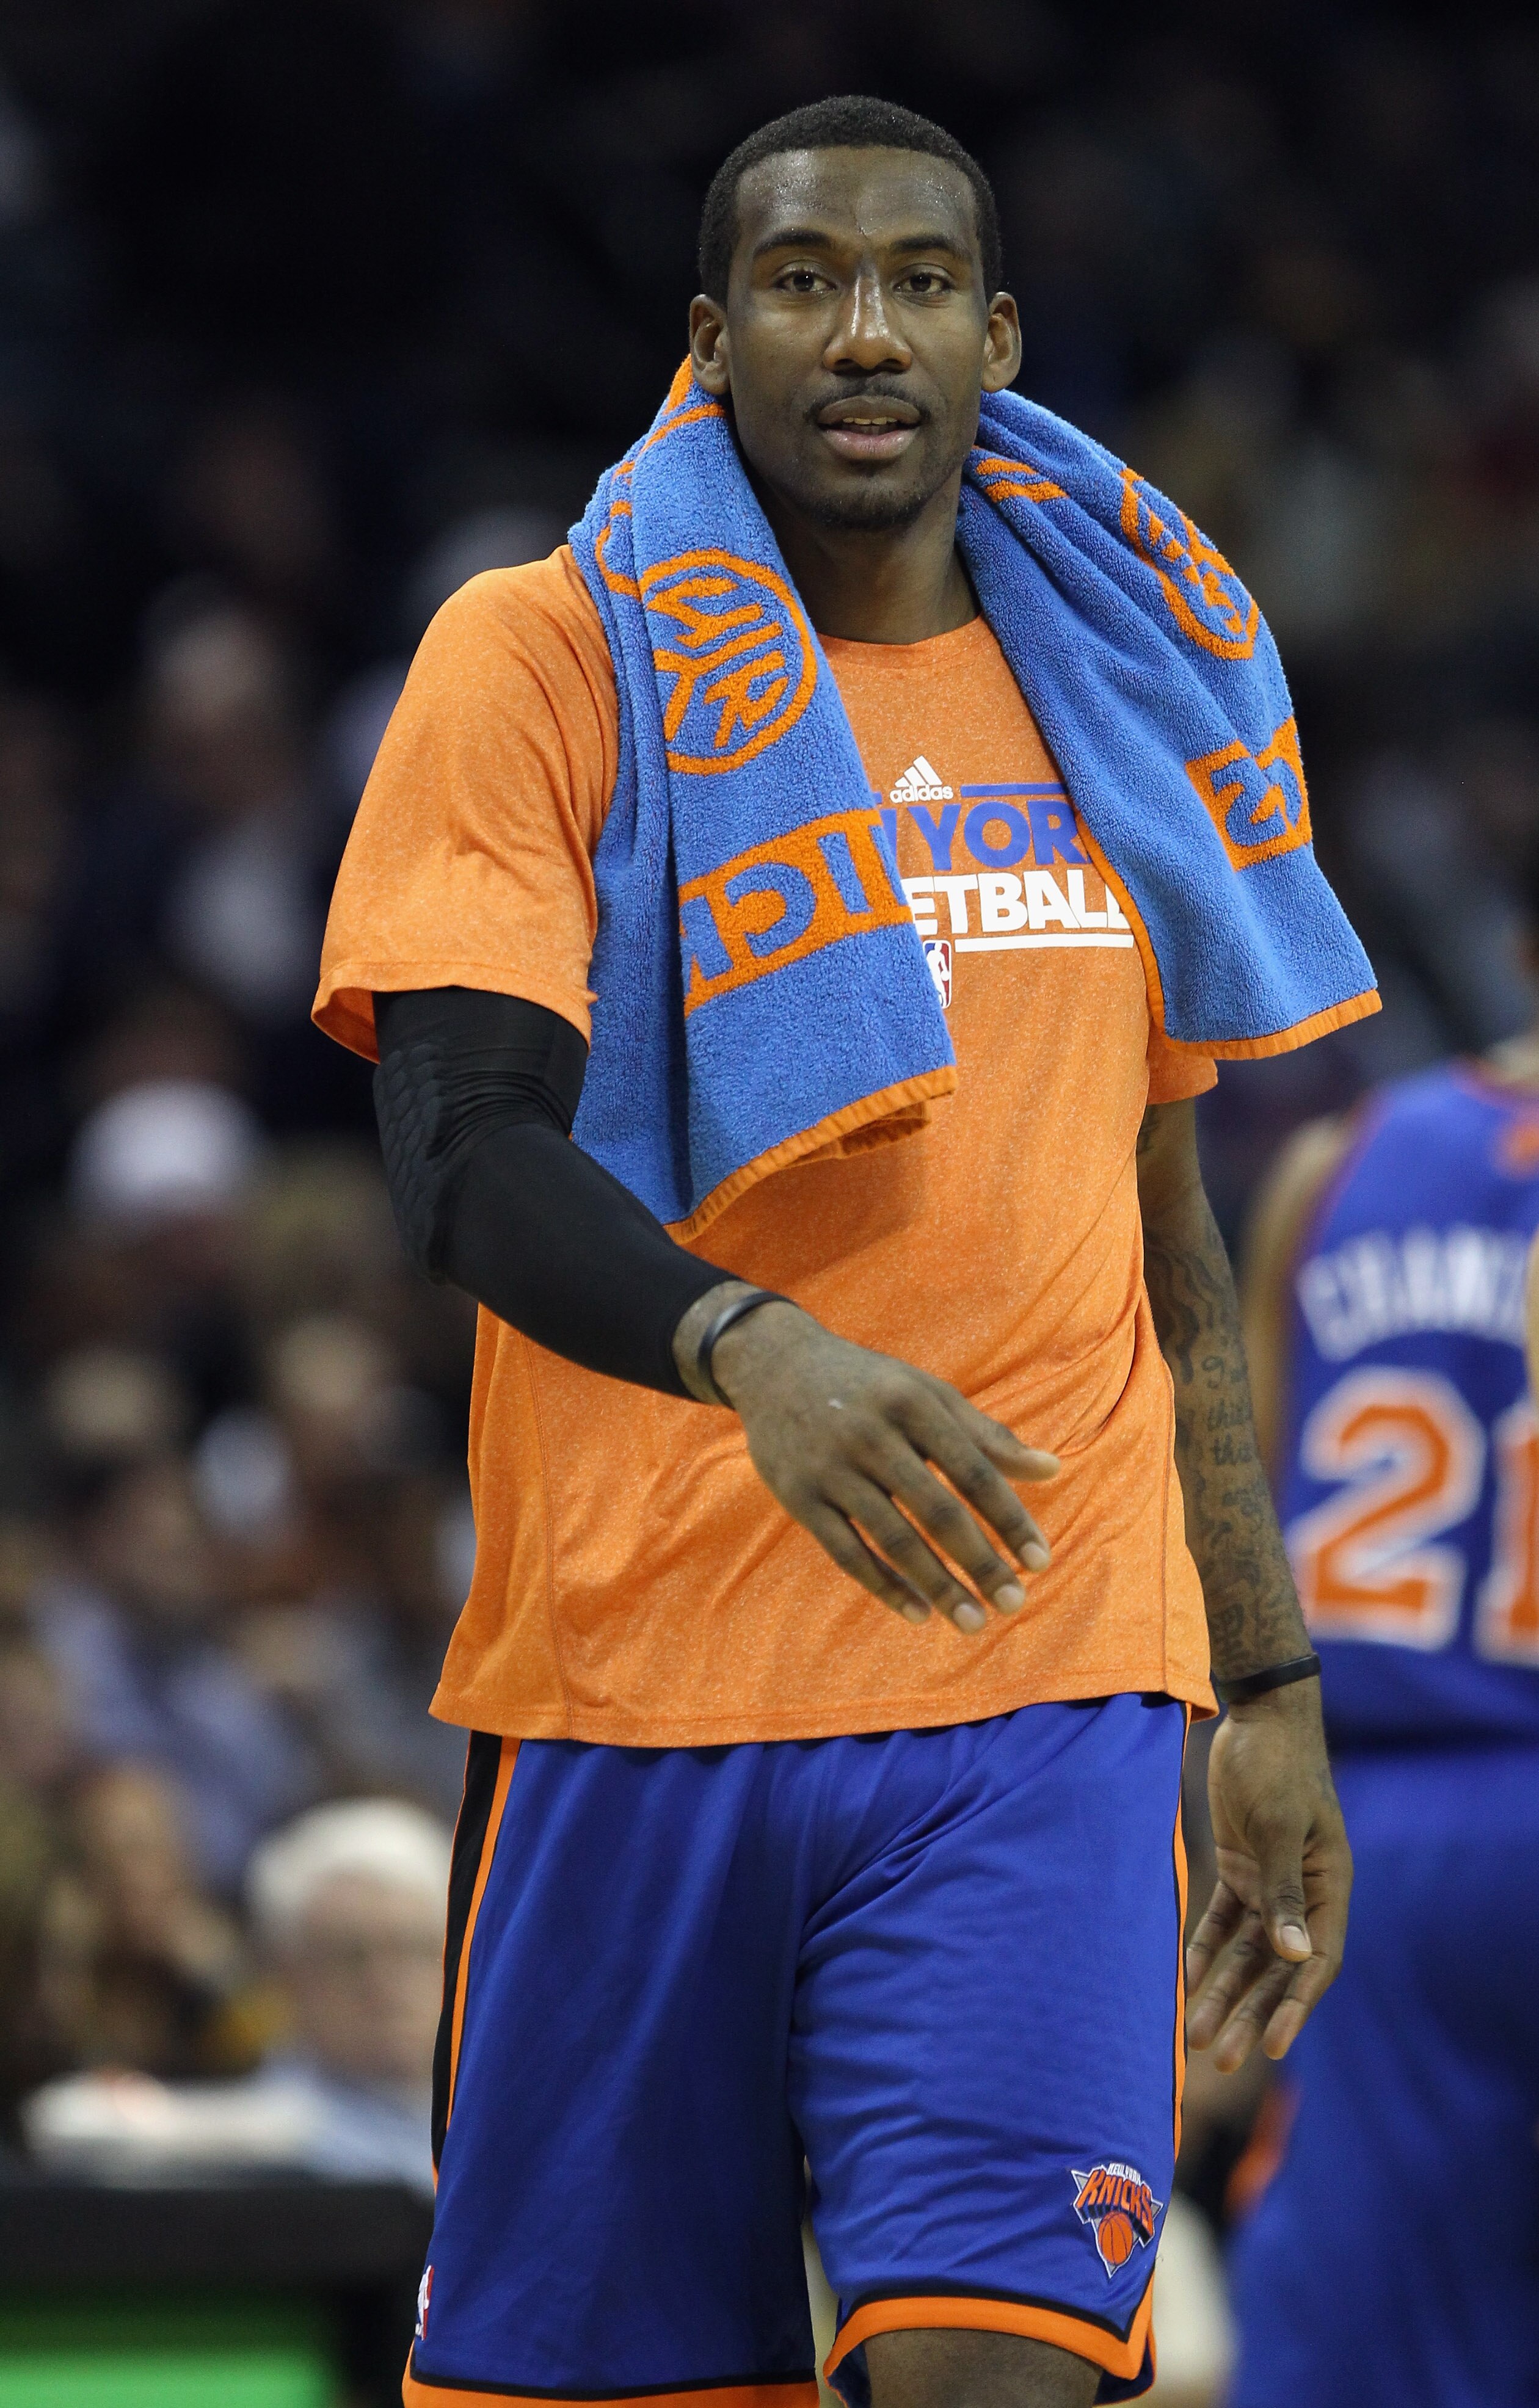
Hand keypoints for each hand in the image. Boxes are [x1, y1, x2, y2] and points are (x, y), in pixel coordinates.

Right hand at [677, 1287, 1057, 1632]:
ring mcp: (831, 1467)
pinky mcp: (799, 1496)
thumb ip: (987, 1435)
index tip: (1040, 1563)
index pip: (974, 1471)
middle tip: (1014, 1604)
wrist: (774, 1364)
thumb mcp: (928, 1393)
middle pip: (937, 1510)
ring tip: (973, 1622)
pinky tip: (918, 1613)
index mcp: (913, 1403)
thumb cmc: (870, 1384)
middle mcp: (872, 1434)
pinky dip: (884, 1586)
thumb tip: (1053, 1470)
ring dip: (937, 1585)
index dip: (1009, 1519)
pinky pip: (847, 1552)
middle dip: (979, 1562)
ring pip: (893, 1539)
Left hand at [1186, 1681, 1350, 2070]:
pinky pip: (1223, 1921)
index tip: (1268, 2047)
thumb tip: (1297, 1957)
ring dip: (1221, 1991)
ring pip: (1246, 1952)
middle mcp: (1303, 1895)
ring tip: (1193, 2036)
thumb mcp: (1278, 1828)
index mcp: (1328, 1888)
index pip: (1314, 1962)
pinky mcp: (1240, 1868)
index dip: (1293, 2007)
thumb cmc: (1276, 1766)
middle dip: (1248, 2014)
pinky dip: (1205, 1949)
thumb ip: (1284, 1893)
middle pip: (1276, 1969)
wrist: (1257, 1717)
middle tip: (1220, 2060)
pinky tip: (1184, 1978)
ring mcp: (1270, 1883)